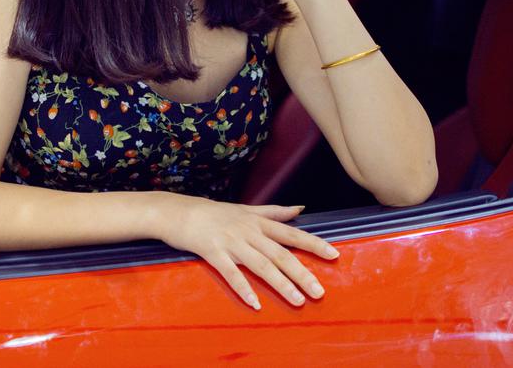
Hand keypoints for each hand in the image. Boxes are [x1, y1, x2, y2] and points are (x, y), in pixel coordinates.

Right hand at [155, 194, 339, 309]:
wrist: (179, 211)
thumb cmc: (215, 212)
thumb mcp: (247, 208)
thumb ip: (275, 211)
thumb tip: (300, 208)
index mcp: (259, 221)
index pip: (292, 233)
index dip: (313, 244)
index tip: (334, 255)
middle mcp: (249, 231)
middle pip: (281, 254)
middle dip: (302, 273)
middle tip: (319, 292)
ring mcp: (231, 242)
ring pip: (261, 265)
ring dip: (280, 284)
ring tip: (297, 301)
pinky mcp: (213, 252)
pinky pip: (231, 273)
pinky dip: (244, 288)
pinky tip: (255, 304)